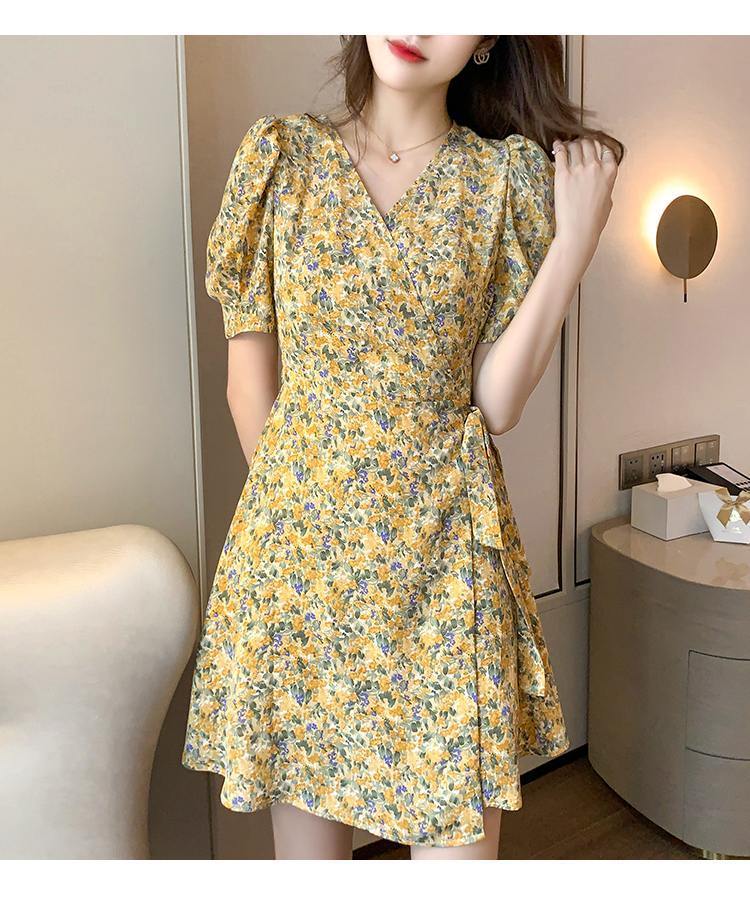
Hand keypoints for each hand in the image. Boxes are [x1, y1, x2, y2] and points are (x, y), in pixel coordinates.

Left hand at [550, 136, 618, 265]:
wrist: (579, 231)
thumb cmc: (593, 222)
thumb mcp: (608, 201)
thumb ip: (606, 186)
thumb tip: (602, 182)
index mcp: (610, 172)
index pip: (605, 149)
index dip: (598, 146)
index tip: (592, 147)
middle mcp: (596, 167)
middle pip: (590, 143)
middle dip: (583, 142)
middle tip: (577, 145)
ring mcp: (579, 169)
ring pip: (576, 145)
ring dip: (571, 144)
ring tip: (567, 146)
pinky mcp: (563, 174)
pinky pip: (561, 153)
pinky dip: (559, 146)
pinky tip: (557, 145)